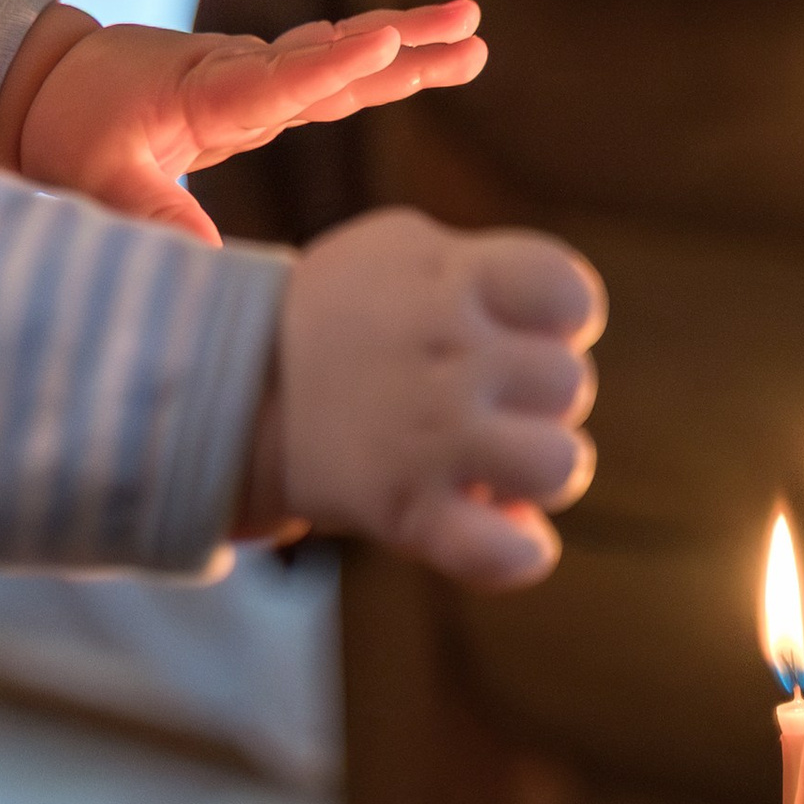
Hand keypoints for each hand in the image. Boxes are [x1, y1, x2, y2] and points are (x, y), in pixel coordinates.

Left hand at [10, 3, 488, 243]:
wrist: (49, 86)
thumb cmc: (70, 130)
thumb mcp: (100, 177)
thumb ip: (154, 214)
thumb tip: (206, 264)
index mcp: (211, 95)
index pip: (285, 78)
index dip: (337, 62)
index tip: (388, 37)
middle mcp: (242, 77)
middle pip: (334, 57)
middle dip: (404, 42)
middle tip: (471, 24)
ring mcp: (254, 79)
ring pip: (339, 59)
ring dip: (405, 46)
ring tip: (472, 35)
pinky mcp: (258, 91)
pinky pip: (325, 74)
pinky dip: (371, 62)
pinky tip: (412, 55)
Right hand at [249, 208, 604, 590]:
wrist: (233, 383)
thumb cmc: (340, 311)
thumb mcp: (401, 249)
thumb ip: (487, 271)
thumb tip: (564, 340)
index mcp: (450, 282)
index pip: (569, 294)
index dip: (565, 317)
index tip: (527, 329)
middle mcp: (448, 356)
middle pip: (570, 384)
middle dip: (541, 398)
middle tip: (489, 400)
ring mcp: (428, 437)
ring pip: (559, 466)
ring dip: (542, 469)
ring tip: (500, 462)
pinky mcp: (404, 510)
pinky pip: (500, 553)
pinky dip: (518, 553)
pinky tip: (505, 530)